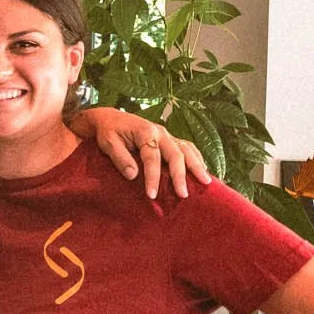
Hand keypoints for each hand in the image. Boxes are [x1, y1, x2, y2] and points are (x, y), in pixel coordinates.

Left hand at [78, 108, 210, 199]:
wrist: (110, 118)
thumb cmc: (108, 132)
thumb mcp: (108, 143)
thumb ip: (120, 158)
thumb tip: (133, 176)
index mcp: (145, 131)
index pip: (152, 157)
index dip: (153, 177)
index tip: (152, 195)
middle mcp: (160, 132)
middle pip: (176, 154)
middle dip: (180, 175)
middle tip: (183, 194)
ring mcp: (167, 135)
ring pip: (187, 149)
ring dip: (197, 165)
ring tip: (206, 181)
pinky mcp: (169, 139)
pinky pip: (187, 147)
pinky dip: (196, 158)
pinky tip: (202, 170)